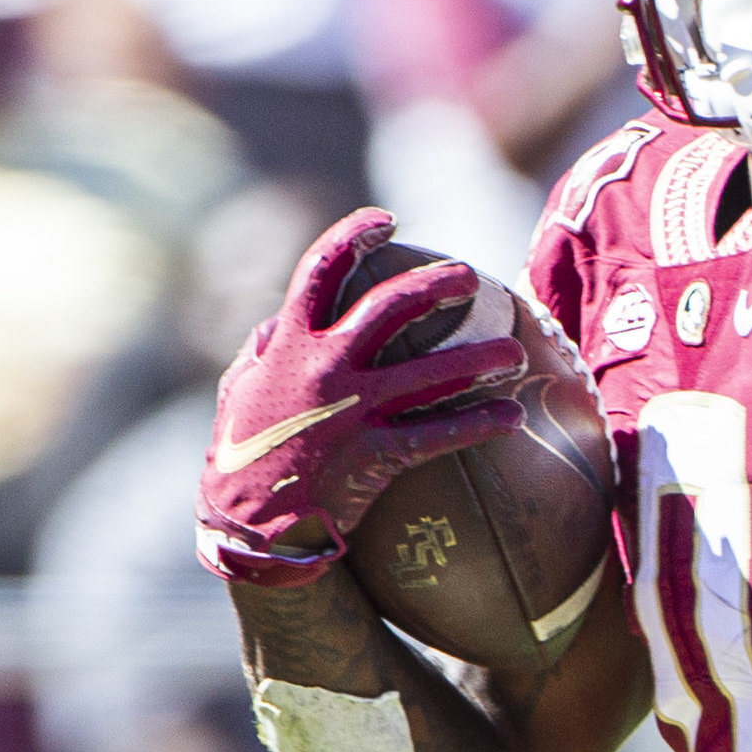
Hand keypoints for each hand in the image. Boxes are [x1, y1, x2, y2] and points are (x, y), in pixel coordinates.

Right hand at [195, 209, 528, 586]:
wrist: (246, 528)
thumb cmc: (239, 459)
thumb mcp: (236, 393)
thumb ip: (259, 354)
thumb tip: (272, 327)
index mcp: (288, 345)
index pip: (321, 269)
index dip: (355, 235)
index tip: (388, 222)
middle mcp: (323, 368)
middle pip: (391, 306)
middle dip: (437, 284)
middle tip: (470, 278)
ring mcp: (351, 411)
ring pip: (431, 371)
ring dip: (480, 357)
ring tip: (514, 351)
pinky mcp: (374, 455)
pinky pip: (439, 434)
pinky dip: (480, 424)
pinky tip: (513, 417)